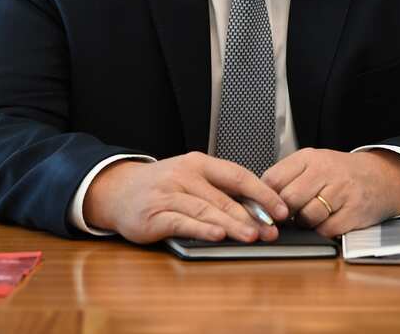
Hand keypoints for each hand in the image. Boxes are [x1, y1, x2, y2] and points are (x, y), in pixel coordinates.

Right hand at [84, 152, 288, 243]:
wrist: (118, 190)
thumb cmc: (162, 186)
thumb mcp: (191, 177)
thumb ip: (219, 189)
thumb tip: (259, 208)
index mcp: (198, 163)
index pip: (238, 175)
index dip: (262, 193)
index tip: (281, 209)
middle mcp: (184, 175)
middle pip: (224, 197)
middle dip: (251, 216)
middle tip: (271, 231)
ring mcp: (168, 195)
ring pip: (206, 210)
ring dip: (232, 224)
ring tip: (252, 236)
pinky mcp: (154, 215)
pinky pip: (182, 222)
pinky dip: (201, 229)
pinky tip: (217, 236)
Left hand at [262, 148, 399, 236]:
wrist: (381, 177)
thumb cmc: (339, 174)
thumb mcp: (312, 165)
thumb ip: (287, 179)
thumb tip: (259, 201)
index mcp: (308, 158)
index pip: (273, 178)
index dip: (264, 198)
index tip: (262, 208)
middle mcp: (325, 171)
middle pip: (288, 199)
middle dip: (284, 213)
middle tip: (286, 217)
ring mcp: (341, 191)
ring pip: (307, 216)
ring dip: (304, 223)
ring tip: (310, 217)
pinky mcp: (354, 211)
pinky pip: (327, 229)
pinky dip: (323, 230)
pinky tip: (327, 221)